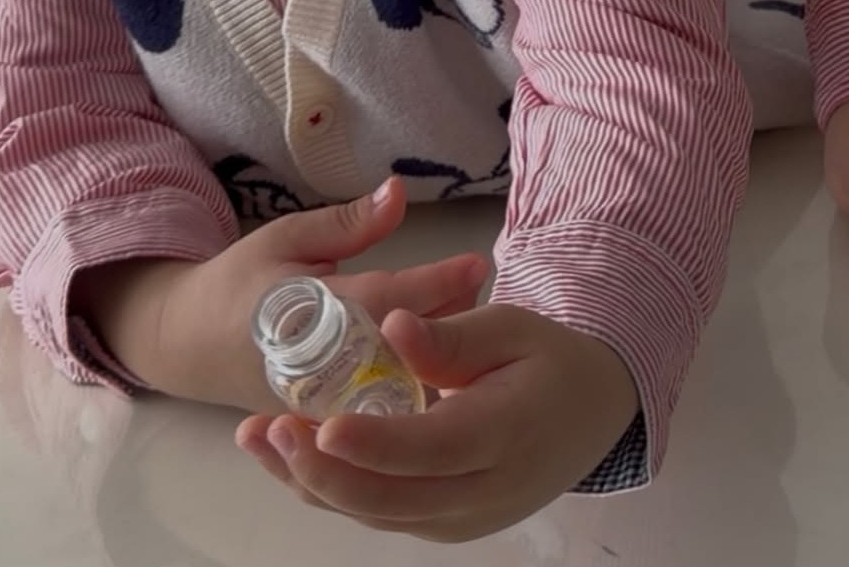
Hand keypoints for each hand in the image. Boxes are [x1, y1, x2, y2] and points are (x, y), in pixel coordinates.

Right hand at [82, 177, 487, 411]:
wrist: (191, 348)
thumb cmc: (243, 282)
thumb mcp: (286, 237)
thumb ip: (347, 223)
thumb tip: (399, 191)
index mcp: (307, 311)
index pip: (383, 298)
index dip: (433, 284)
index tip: (477, 263)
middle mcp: (320, 366)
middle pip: (400, 350)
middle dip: (448, 321)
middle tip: (485, 290)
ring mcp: (323, 406)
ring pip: (397, 388)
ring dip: (438, 357)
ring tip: (474, 322)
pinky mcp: (326, 429)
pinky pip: (381, 415)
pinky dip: (416, 389)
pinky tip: (449, 369)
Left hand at [236, 303, 639, 541]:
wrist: (593, 413)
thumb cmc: (550, 360)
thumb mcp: (513, 328)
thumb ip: (453, 334)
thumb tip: (394, 326)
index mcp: (504, 434)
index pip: (430, 448)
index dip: (373, 444)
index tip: (321, 424)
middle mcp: (481, 491)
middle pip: (391, 499)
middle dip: (321, 471)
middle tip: (268, 429)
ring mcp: (461, 517)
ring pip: (376, 514)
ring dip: (312, 483)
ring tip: (256, 439)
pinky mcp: (445, 523)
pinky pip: (381, 513)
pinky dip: (332, 489)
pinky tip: (290, 456)